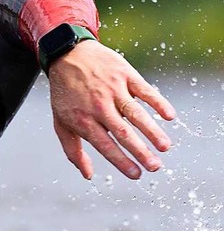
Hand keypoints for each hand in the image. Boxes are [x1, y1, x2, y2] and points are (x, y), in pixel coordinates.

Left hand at [48, 40, 175, 179]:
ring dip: (152, 131)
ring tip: (165, 147)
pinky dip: (157, 102)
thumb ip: (73, 150)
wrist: (67, 55)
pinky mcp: (125, 74)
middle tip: (155, 167)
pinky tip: (169, 116)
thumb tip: (88, 175)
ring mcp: (113, 89)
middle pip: (123, 132)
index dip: (121, 161)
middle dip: (140, 151)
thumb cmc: (65, 94)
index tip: (136, 175)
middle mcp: (98, 106)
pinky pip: (144, 90)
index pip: (105, 145)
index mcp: (83, 120)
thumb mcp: (61, 122)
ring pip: (135, 113)